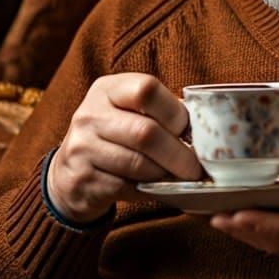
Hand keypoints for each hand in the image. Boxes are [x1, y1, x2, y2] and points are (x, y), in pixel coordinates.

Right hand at [46, 73, 202, 223]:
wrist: (70, 172)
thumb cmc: (115, 138)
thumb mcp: (129, 113)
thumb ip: (160, 114)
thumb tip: (208, 133)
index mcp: (108, 90)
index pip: (146, 89)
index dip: (174, 112)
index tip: (187, 130)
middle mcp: (90, 114)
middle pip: (145, 132)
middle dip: (178, 154)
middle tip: (196, 167)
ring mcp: (82, 147)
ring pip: (138, 163)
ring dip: (165, 174)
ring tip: (178, 177)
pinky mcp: (83, 179)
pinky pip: (126, 186)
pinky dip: (149, 189)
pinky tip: (156, 186)